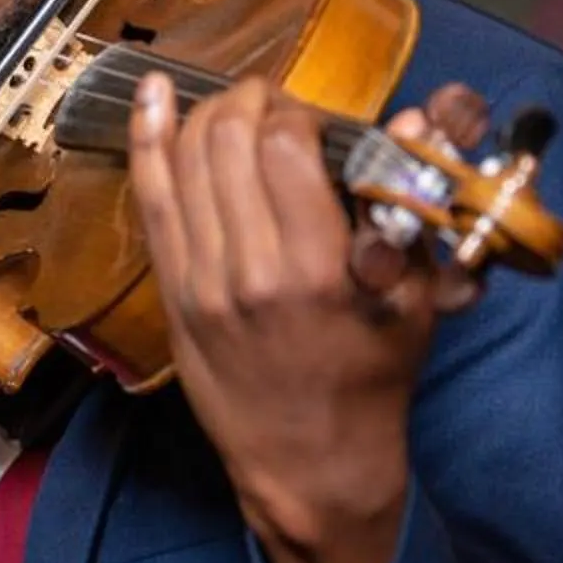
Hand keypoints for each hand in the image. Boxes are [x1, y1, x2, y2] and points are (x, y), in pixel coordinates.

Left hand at [125, 71, 486, 562]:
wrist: (310, 464)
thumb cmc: (370, 380)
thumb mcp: (414, 300)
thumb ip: (410, 208)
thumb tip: (416, 120)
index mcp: (316, 270)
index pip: (285, 146)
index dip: (298, 113)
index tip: (313, 122)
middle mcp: (250, 271)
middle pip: (229, 141)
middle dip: (253, 103)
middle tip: (274, 106)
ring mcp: (200, 283)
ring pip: (185, 162)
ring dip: (207, 115)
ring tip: (234, 107)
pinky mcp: (173, 295)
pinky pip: (151, 200)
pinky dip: (147, 141)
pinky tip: (152, 97)